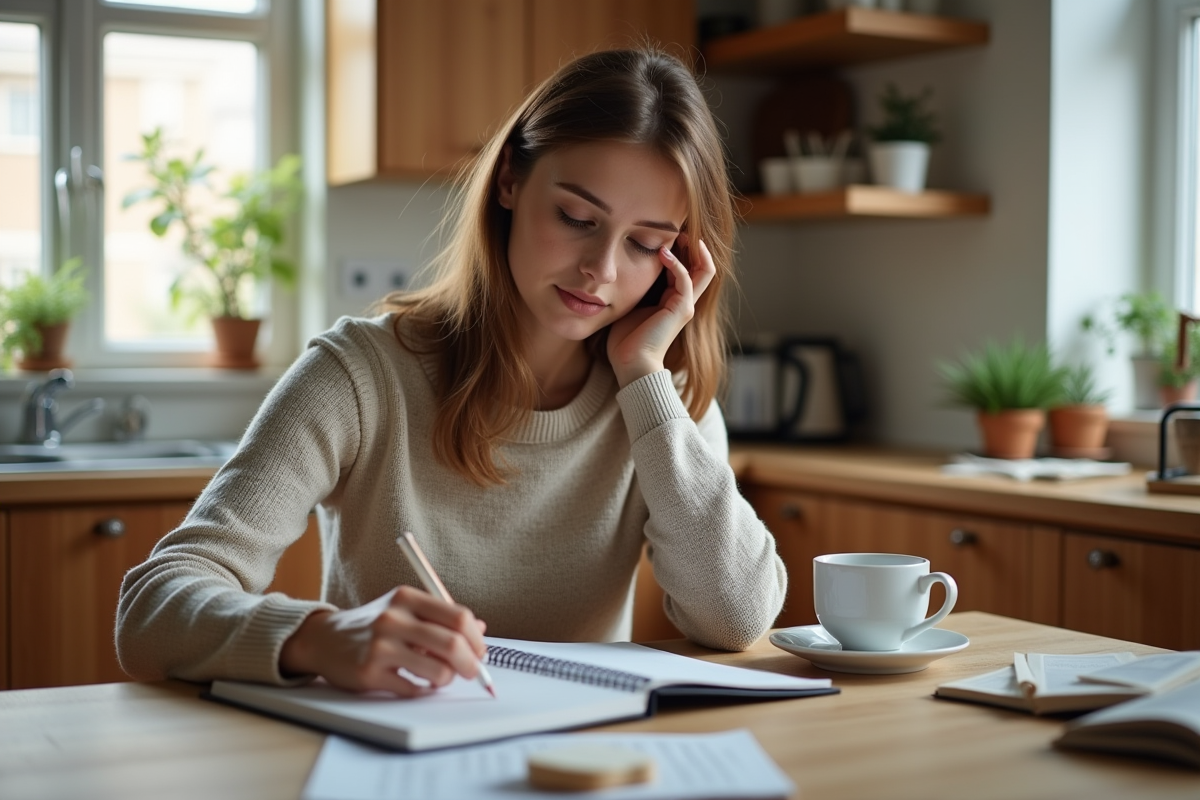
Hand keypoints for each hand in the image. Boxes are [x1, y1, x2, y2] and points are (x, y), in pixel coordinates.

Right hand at [279, 586, 487, 696]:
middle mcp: (393, 619)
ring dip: (446, 679)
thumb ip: (441, 617)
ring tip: (438, 676)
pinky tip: (415, 682)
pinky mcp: (369, 674)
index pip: (458, 617)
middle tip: (472, 672)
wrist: (324, 639)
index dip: (476, 639)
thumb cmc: (373, 625)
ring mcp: (380, 647)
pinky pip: (413, 690)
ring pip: (438, 671)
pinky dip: (422, 690)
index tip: (479, 651)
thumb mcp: (405, 610)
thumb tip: (480, 629)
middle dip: (471, 664)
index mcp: (406, 598)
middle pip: (453, 644)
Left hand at [607, 234, 716, 387]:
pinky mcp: (681, 309)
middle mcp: (684, 302)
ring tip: (678, 233)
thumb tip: (619, 267)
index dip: (682, 249)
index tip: (667, 232)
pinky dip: (677, 264)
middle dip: (694, 244)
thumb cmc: (625, 339)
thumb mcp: (629, 304)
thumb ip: (634, 286)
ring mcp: (686, 305)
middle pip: (702, 266)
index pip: (687, 268)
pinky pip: (686, 279)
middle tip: (680, 226)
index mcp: (673, 301)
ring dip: (693, 249)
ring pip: (704, 270)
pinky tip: (663, 252)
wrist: (631, 364)